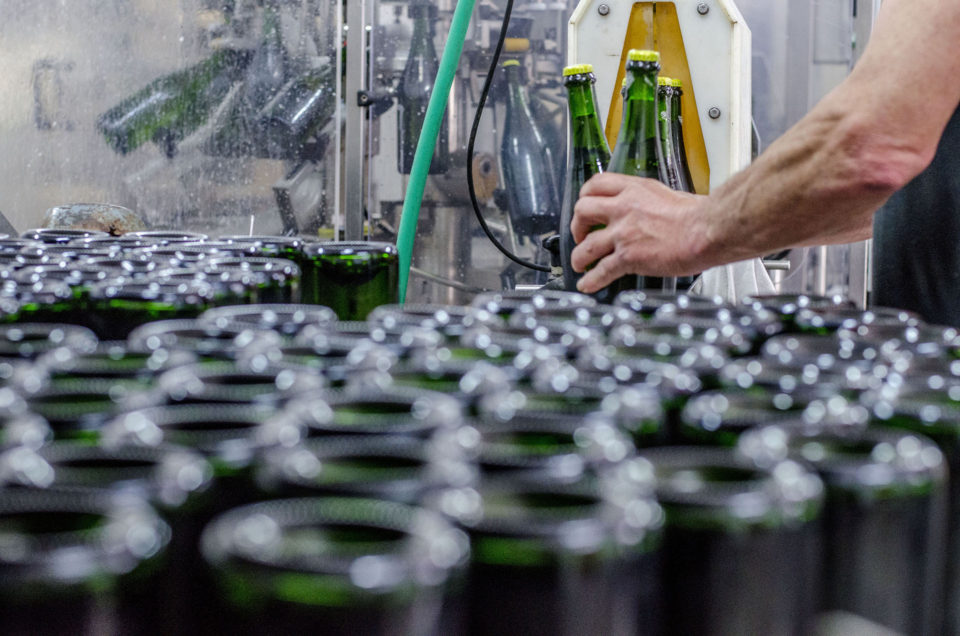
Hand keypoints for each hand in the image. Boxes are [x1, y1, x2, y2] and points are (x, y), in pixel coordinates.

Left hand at [570, 173, 709, 292]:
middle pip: (582, 211)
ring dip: (578, 257)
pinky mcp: (628, 256)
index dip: (585, 197)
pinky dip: (591, 280)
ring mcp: (623, 233)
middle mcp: (623, 208)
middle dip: (577, 225)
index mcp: (634, 190)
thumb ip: (647, 201)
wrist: (707, 230)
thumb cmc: (697, 215)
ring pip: (586, 245)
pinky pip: (601, 271)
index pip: (596, 185)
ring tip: (579, 263)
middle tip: (580, 234)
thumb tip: (645, 209)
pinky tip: (587, 284)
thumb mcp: (667, 194)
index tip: (585, 207)